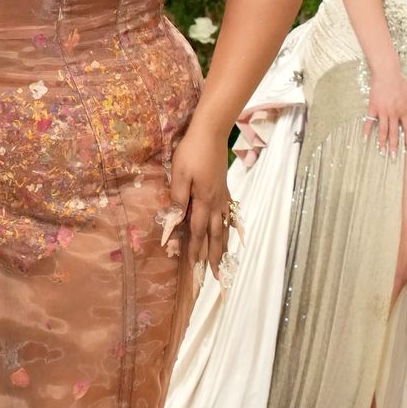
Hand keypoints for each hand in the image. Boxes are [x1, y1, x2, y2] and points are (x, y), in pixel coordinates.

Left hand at [169, 116, 231, 280]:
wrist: (211, 131)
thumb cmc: (191, 151)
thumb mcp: (179, 175)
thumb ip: (178, 200)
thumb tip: (174, 223)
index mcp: (203, 201)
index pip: (197, 231)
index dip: (195, 249)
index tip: (193, 267)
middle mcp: (216, 202)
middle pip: (215, 234)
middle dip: (214, 256)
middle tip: (218, 275)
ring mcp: (222, 195)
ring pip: (224, 226)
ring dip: (224, 245)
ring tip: (225, 261)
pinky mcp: (224, 188)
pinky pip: (229, 213)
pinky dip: (231, 226)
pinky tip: (232, 231)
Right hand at [363, 65, 406, 156]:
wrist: (386, 73)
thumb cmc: (399, 81)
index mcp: (404, 110)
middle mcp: (394, 113)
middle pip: (394, 133)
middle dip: (395, 146)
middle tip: (394, 157)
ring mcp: (383, 111)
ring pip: (383, 130)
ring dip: (382, 142)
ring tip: (381, 152)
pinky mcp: (373, 107)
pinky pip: (369, 121)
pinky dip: (366, 130)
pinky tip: (364, 139)